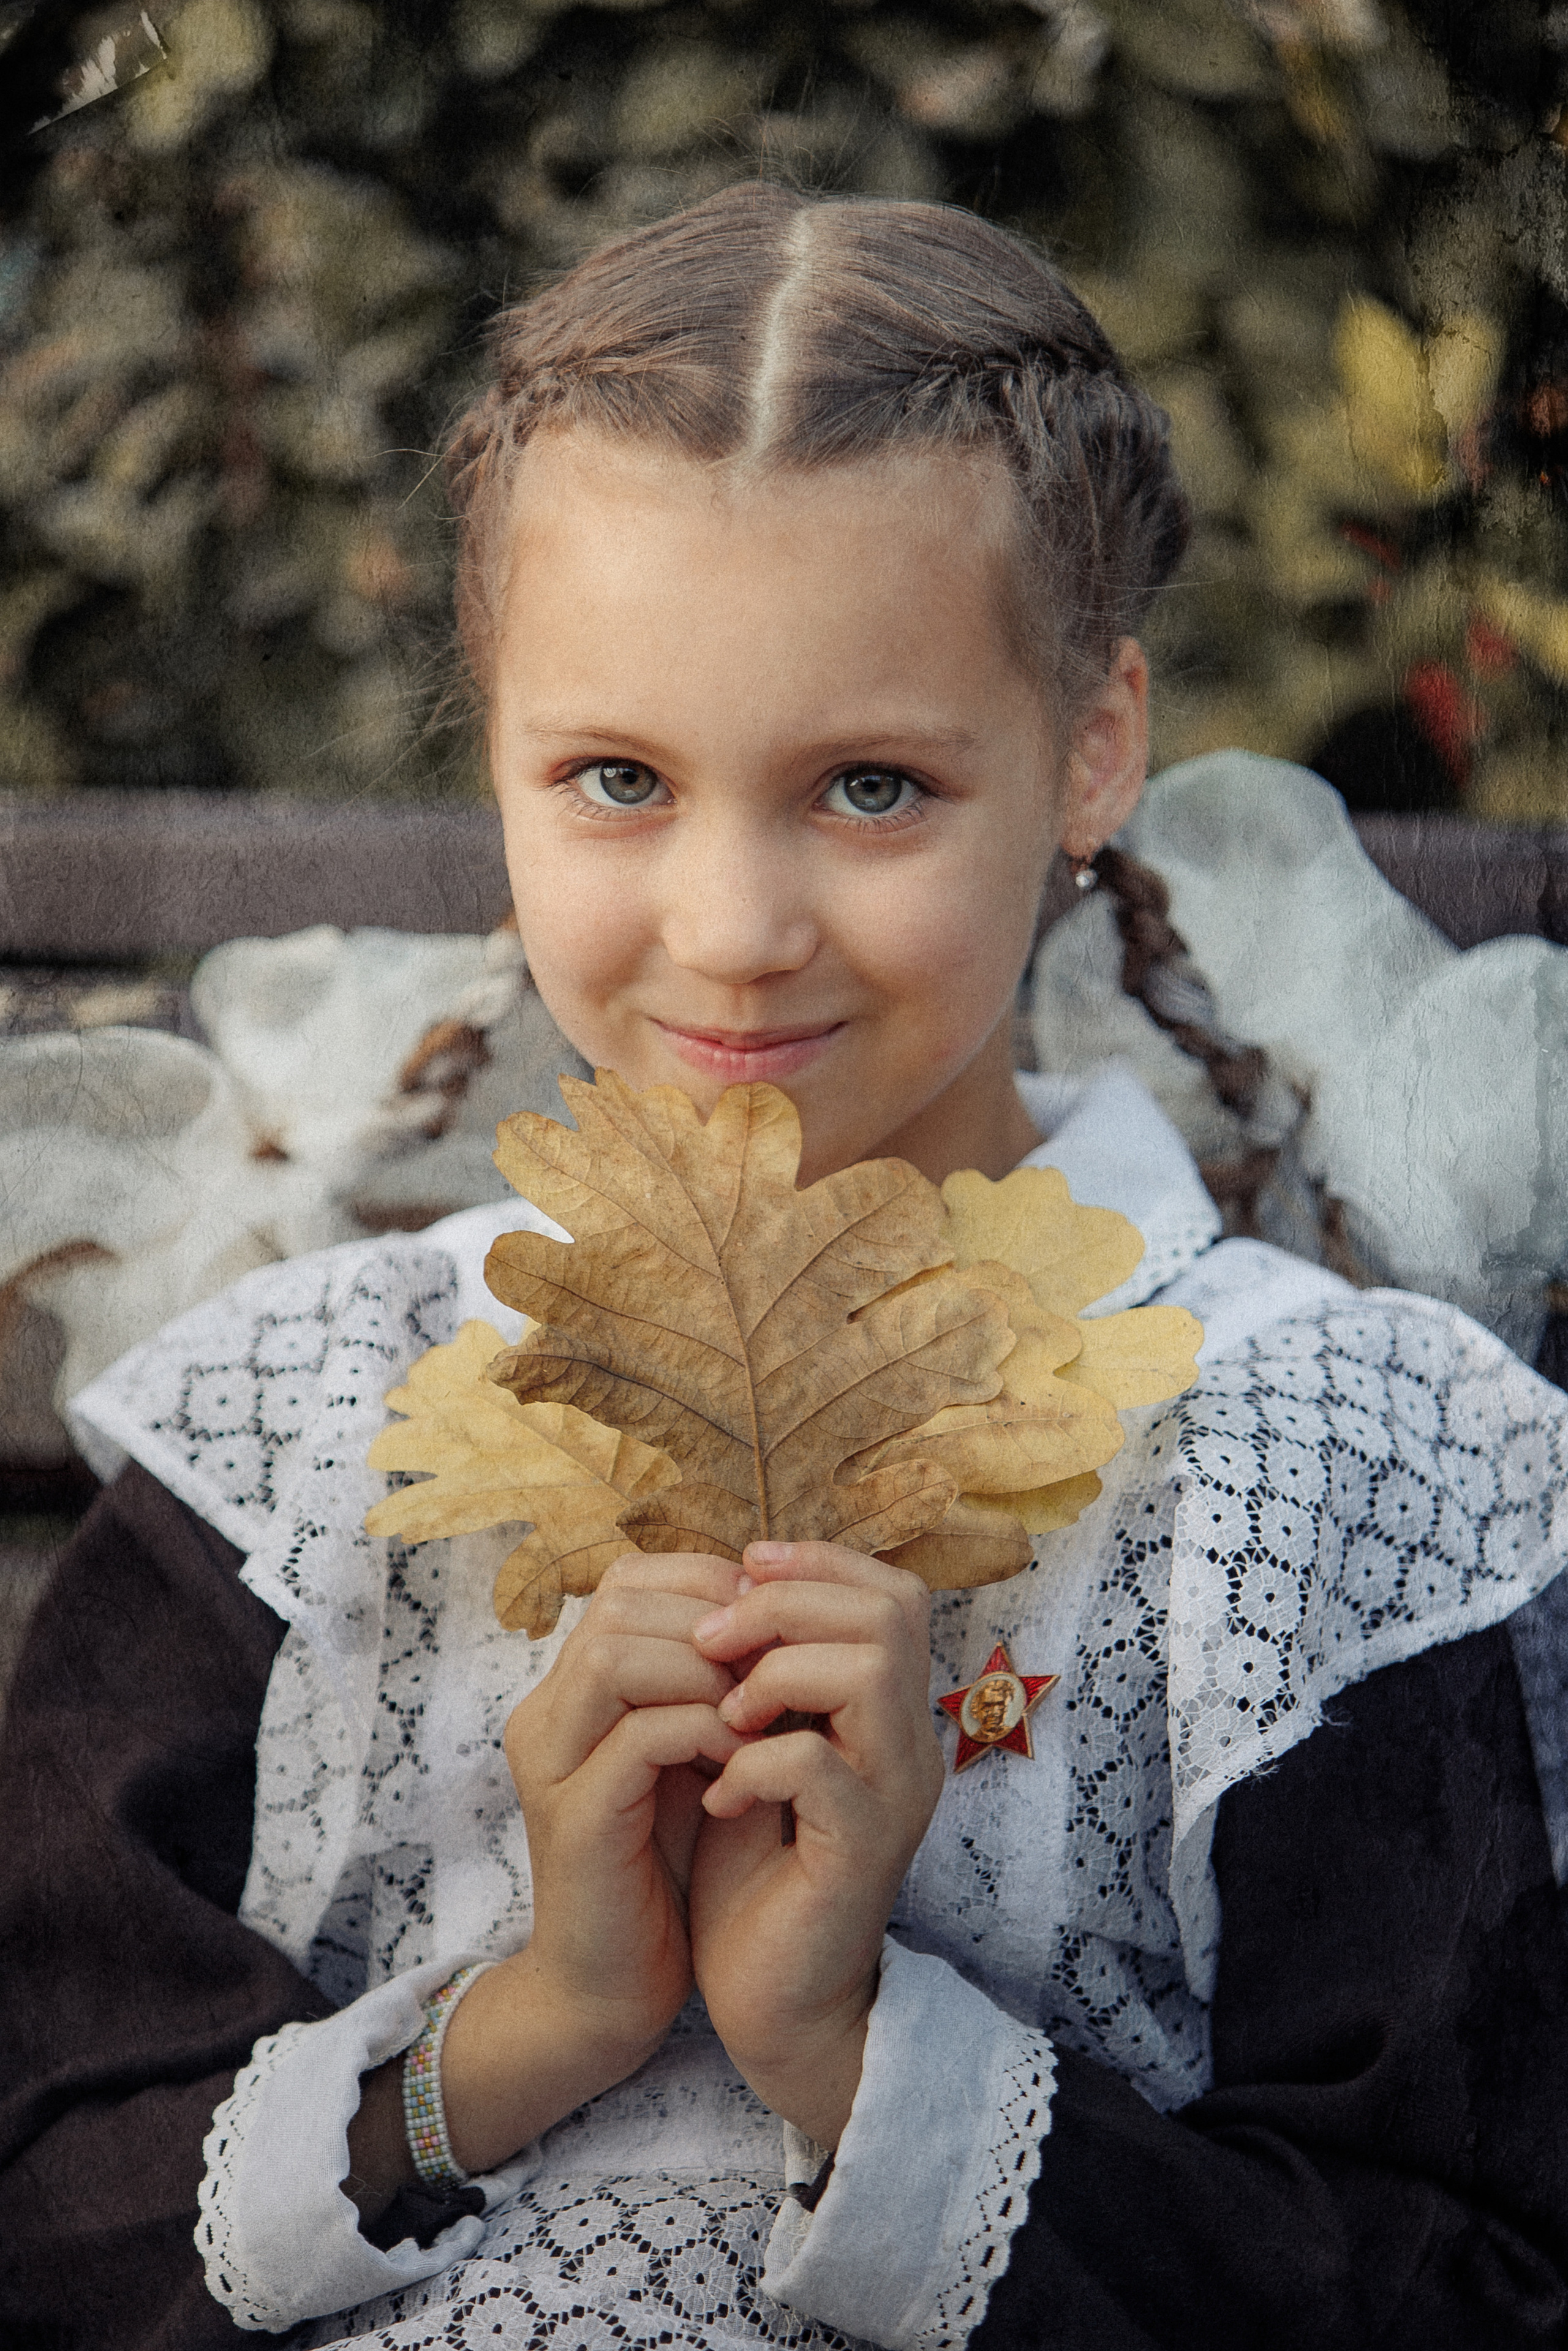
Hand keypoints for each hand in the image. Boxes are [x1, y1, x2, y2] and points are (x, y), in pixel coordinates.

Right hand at [357, 1552, 749, 2192]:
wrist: (613, 1989)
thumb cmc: (664, 1865)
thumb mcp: (689, 1753)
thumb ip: (707, 1683)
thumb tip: (774, 1607)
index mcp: (569, 1689)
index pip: (627, 1582)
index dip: (706, 1584)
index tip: (770, 1625)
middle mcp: (545, 1713)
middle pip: (620, 1602)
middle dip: (713, 1619)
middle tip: (772, 1661)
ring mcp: (550, 1763)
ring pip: (620, 1654)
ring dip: (707, 1671)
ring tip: (758, 1705)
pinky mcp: (572, 1818)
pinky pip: (639, 1735)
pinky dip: (704, 1732)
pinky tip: (743, 1756)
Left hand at [686, 1541, 944, 2148]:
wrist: (769, 1998)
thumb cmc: (754, 1869)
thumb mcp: (755, 1749)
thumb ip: (761, 1677)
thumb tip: (729, 1585)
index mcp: (888, 1712)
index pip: (892, 1593)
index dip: (819, 1562)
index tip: (742, 1568)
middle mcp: (909, 1745)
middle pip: (888, 1613)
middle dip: (787, 1604)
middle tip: (714, 1639)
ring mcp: (894, 1796)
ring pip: (867, 1671)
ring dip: (777, 1673)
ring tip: (722, 1716)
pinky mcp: (862, 1850)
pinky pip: (818, 1764)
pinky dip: (754, 1763)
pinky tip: (718, 1793)